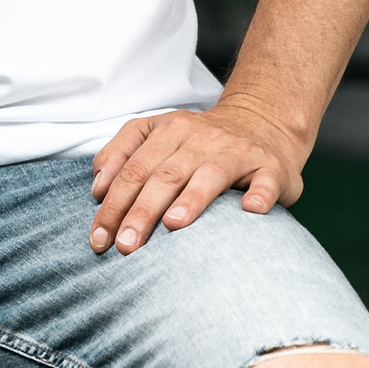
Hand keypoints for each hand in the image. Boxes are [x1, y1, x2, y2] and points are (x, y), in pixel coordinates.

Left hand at [86, 101, 306, 255]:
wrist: (263, 121)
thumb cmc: (201, 141)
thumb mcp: (156, 134)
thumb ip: (121, 154)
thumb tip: (97, 188)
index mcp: (168, 131)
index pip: (133, 169)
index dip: (113, 204)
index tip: (98, 238)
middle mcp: (200, 138)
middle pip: (164, 176)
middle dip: (141, 212)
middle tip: (126, 246)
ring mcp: (236, 152)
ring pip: (210, 175)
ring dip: (192, 199)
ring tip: (173, 225)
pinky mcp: (270, 167)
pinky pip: (266, 181)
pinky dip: (259, 194)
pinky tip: (251, 210)